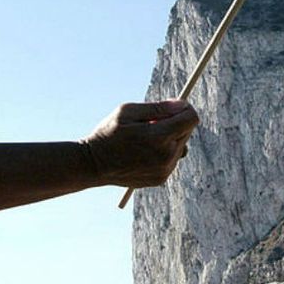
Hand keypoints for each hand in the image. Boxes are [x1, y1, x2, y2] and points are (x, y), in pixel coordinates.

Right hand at [82, 100, 198, 187]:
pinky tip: (144, 152)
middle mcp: (166, 156)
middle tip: (151, 123)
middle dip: (174, 123)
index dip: (185, 109)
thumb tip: (181, 105)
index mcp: (158, 137)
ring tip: (145, 139)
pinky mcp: (160, 179)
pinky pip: (172, 160)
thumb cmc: (108, 133)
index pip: (191, 119)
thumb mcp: (127, 111)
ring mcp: (164, 170)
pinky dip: (164, 153)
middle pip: (187, 132)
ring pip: (181, 146)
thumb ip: (158, 108)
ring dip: (170, 139)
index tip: (173, 107)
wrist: (93, 165)